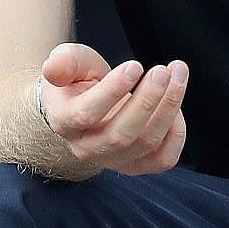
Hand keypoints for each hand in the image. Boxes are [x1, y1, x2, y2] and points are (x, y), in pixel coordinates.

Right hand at [39, 43, 187, 175]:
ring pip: (146, 143)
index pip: (87, 114)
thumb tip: (51, 68)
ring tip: (177, 75)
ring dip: (168, 108)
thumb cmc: (75, 80)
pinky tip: (174, 105)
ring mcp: (114, 161)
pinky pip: (163, 159)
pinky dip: (176, 133)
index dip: (113, 91)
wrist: (82, 105)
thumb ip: (63, 62)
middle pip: (121, 134)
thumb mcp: (67, 62)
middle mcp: (87, 149)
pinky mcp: (137, 166)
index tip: (134, 65)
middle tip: (163, 71)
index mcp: (64, 122)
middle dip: (147, 100)